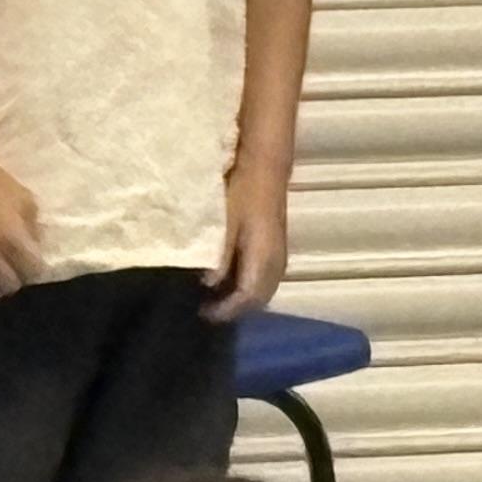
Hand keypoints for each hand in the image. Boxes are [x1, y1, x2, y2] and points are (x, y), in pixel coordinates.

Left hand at [205, 164, 290, 321]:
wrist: (265, 168)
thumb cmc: (242, 191)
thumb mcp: (225, 222)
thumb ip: (219, 256)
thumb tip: (209, 284)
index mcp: (264, 258)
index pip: (247, 297)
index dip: (225, 310)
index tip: (202, 313)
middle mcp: (276, 262)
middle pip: (258, 300)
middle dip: (235, 310)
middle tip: (208, 310)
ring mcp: (279, 255)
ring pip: (264, 290)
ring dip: (243, 299)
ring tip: (217, 299)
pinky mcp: (276, 248)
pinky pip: (265, 279)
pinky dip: (249, 287)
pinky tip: (230, 281)